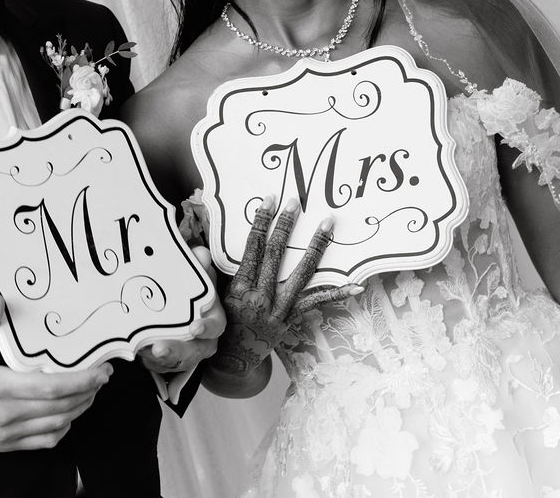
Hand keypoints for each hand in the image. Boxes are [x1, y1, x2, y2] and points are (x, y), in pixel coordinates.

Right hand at [0, 296, 110, 451]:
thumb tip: (0, 300)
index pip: (54, 387)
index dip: (83, 380)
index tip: (101, 370)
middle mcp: (7, 414)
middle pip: (63, 408)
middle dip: (89, 393)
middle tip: (102, 377)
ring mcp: (6, 433)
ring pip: (56, 426)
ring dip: (78, 410)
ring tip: (89, 393)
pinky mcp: (2, 444)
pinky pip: (42, 442)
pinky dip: (61, 430)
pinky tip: (66, 416)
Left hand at [139, 246, 224, 374]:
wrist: (176, 310)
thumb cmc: (188, 292)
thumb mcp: (192, 276)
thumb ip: (196, 265)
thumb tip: (201, 253)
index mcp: (212, 317)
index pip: (215, 325)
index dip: (207, 328)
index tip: (194, 327)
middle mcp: (202, 340)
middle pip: (193, 351)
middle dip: (175, 350)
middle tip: (157, 348)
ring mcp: (186, 353)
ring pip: (174, 361)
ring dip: (158, 359)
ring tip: (141, 351)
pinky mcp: (168, 362)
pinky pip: (158, 366)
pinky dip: (146, 360)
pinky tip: (134, 350)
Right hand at [211, 197, 336, 377]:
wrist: (233, 359)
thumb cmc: (222, 322)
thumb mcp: (212, 293)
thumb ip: (211, 268)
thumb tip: (201, 243)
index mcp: (239, 286)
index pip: (252, 247)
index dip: (260, 222)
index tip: (269, 201)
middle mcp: (260, 295)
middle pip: (275, 254)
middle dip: (285, 226)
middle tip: (296, 203)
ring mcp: (279, 308)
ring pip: (301, 273)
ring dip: (315, 246)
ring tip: (327, 224)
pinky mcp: (291, 318)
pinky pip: (317, 303)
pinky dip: (337, 294)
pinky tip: (357, 285)